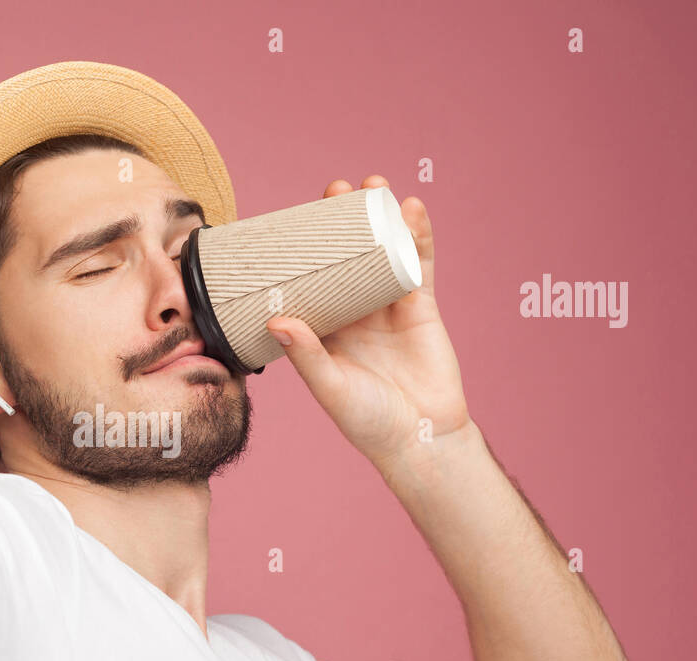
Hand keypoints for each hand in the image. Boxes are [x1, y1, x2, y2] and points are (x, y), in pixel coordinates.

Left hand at [265, 175, 470, 472]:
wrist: (421, 438)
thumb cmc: (368, 420)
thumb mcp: (330, 387)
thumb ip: (306, 355)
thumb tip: (276, 319)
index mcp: (325, 327)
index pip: (311, 278)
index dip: (306, 248)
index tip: (295, 218)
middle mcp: (354, 311)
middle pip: (347, 255)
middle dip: (343, 221)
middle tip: (335, 190)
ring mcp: (389, 306)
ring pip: (383, 252)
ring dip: (381, 217)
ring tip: (374, 186)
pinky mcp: (421, 307)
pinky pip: (419, 263)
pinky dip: (417, 235)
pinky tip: (411, 208)